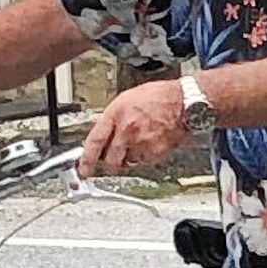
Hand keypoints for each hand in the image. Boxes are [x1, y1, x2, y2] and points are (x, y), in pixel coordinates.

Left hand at [77, 77, 191, 177]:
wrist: (183, 101)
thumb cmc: (157, 97)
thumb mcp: (126, 100)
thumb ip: (113, 119)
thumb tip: (103, 135)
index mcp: (116, 114)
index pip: (95, 141)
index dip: (86, 159)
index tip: (83, 170)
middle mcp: (126, 129)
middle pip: (111, 159)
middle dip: (111, 161)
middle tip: (116, 156)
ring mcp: (141, 142)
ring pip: (128, 162)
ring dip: (130, 156)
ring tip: (140, 140)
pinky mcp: (154, 152)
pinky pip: (144, 162)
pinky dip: (146, 156)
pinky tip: (151, 141)